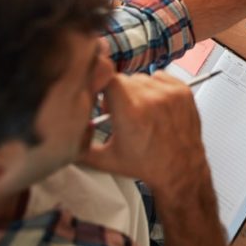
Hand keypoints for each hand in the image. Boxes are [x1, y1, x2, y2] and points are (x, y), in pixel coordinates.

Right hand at [79, 72, 210, 197]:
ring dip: (137, 91)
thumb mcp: (105, 159)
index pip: (108, 78)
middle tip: (120, 111)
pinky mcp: (183, 91)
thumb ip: (79, 145)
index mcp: (129, 112)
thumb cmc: (146, 165)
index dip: (102, 85)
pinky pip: (160, 77)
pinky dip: (155, 88)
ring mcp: (169, 93)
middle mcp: (151, 99)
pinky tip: (154, 106)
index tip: (101, 96)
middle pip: (124, 80)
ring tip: (139, 111)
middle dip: (118, 93)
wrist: (180, 169)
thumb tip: (63, 131)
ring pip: (142, 78)